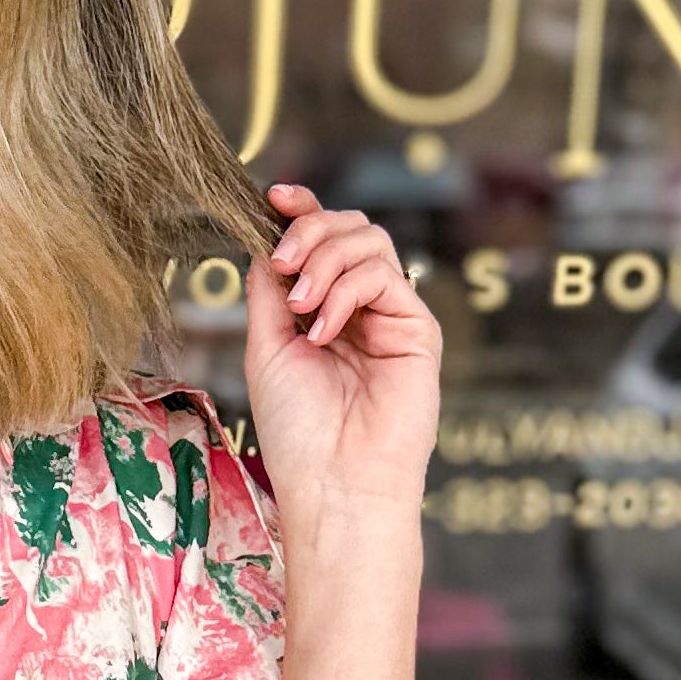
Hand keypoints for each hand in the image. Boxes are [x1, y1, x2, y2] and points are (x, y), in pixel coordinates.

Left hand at [241, 181, 441, 596]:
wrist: (333, 483)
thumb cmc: (298, 431)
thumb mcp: (266, 348)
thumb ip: (268, 291)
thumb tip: (263, 238)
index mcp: (322, 311)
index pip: (320, 242)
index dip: (300, 210)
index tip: (272, 196)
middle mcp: (360, 309)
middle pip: (348, 228)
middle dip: (311, 231)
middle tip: (284, 264)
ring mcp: (391, 316)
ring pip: (369, 241)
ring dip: (325, 261)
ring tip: (301, 309)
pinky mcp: (417, 329)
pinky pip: (384, 275)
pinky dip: (346, 291)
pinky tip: (323, 331)